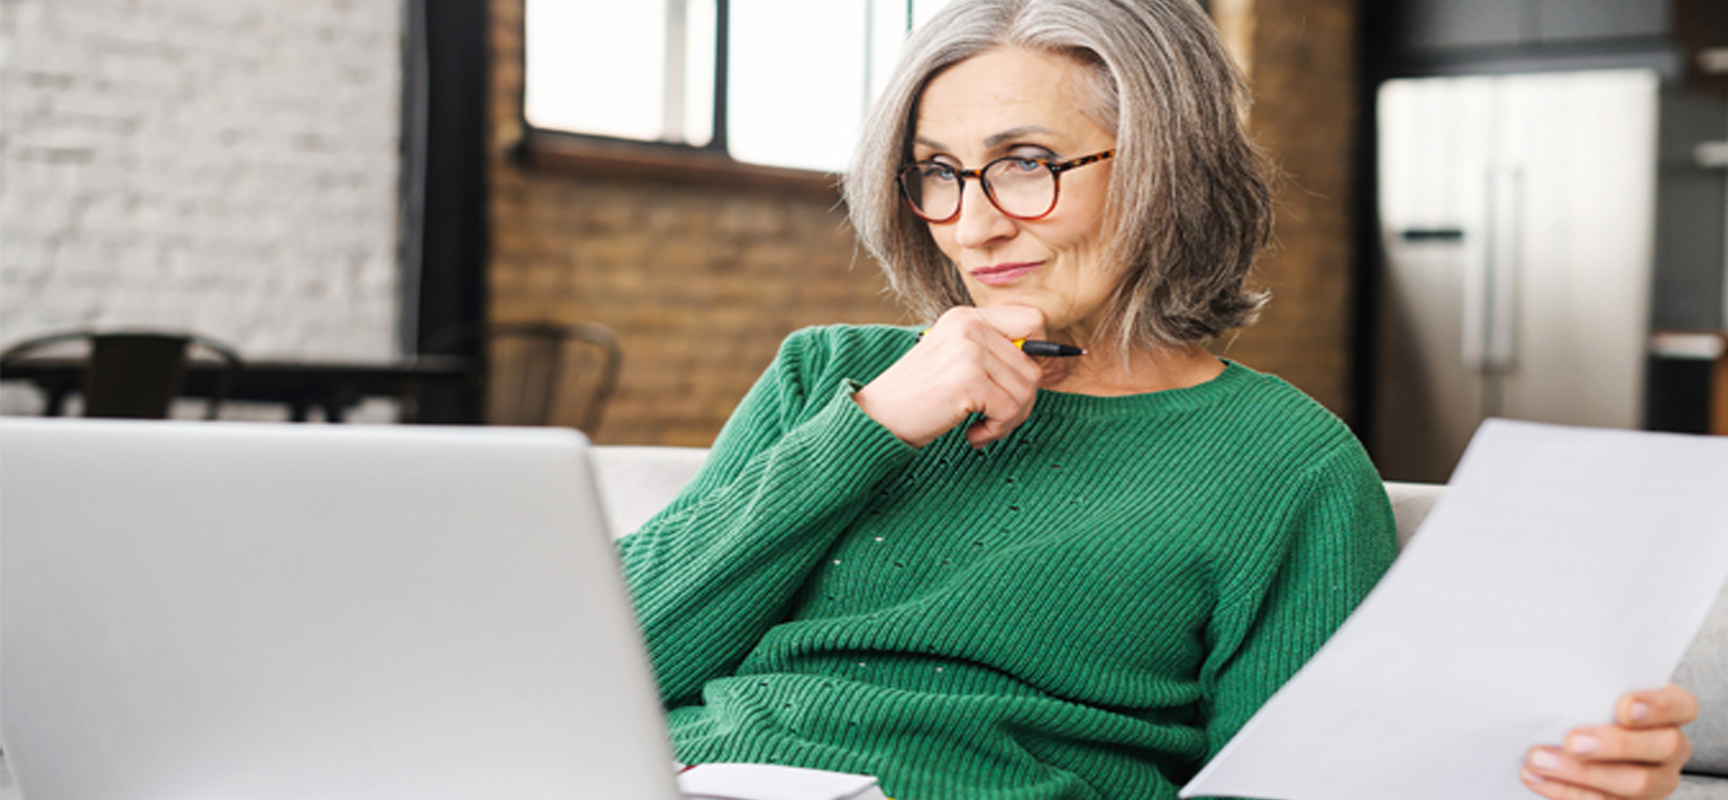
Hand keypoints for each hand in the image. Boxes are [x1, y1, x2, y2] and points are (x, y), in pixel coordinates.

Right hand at [853, 306, 1044, 448]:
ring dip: (1009, 420)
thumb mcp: (954, 361)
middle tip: (993, 419)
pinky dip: (996, 431)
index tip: (1019, 384)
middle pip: (1033, 366)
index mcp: (967, 317)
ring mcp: (969, 350)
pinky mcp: (969, 379)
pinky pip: (1011, 410)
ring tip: (981, 427)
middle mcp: (970, 325)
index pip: (1034, 320)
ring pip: (1027, 391)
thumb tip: (1048, 361)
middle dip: (1021, 402)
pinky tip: (973, 434)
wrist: (875, 418)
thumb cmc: (917, 398)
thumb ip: (992, 353)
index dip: (1038, 355)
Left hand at [1522, 684, 1696, 799]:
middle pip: (1664, 747)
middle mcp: (1671, 746)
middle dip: (1616, 745)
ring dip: (1583, 774)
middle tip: (1571, 741)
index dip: (1657, 707)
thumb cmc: (1585, 701)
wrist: (1573, 736)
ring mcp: (1656, 779)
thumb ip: (1587, 680)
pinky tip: (1535, 776)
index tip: (1623, 707)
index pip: (1680, 705)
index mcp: (1670, 710)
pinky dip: (1567, 792)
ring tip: (1539, 760)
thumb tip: (1551, 662)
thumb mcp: (1592, 685)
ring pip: (1638, 784)